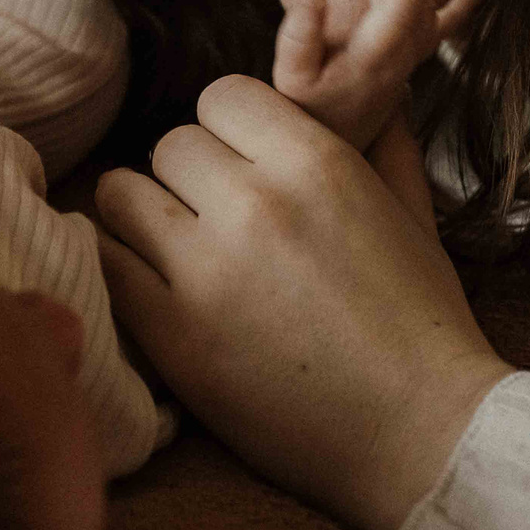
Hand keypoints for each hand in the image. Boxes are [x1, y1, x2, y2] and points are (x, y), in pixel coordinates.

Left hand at [94, 75, 511, 529]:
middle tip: (214, 220)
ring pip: (119, 194)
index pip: (221, 96)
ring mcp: (205, 270)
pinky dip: (116, 266)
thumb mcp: (415, 217)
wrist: (423, 435)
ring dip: (140, 216)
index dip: (230, 131)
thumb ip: (386, 146)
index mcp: (317, 162)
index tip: (244, 167)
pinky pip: (104, 263)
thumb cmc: (425, 327)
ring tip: (172, 250)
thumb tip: (377, 94)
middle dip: (190, 177)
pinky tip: (146, 285)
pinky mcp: (171, 336)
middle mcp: (255, 203)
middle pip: (169, 144)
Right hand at [274, 0, 478, 153]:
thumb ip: (299, 37)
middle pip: (424, 5)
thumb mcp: (290, 78)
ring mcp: (404, 59)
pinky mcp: (401, 58)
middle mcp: (397, 57)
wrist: (331, 146)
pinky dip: (437, 1)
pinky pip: (427, 24)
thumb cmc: (306, 110)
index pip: (399, 13)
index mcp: (372, 58)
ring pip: (428, 10)